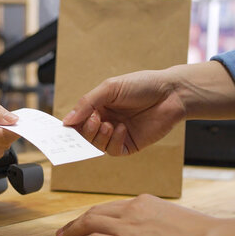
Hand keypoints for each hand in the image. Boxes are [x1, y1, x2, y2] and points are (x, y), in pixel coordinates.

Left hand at [56, 194, 234, 235]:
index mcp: (145, 202)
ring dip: (71, 230)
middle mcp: (132, 210)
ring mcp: (127, 226)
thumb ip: (162, 226)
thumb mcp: (178, 223)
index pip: (113, 207)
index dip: (97, 215)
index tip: (88, 221)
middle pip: (96, 211)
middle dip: (78, 220)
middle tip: (66, 229)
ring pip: (89, 223)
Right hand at [62, 70, 185, 155]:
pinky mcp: (129, 144)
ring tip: (107, 124)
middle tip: (94, 120)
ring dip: (98, 136)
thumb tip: (66, 120)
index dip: (70, 125)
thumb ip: (87, 103)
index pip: (78, 120)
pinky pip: (113, 150)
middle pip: (84, 135)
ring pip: (96, 145)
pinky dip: (113, 141)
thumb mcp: (110, 88)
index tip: (63, 128)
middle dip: (85, 131)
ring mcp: (117, 134)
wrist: (171, 93)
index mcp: (98, 107)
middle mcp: (105, 121)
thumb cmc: (142, 85)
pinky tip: (121, 129)